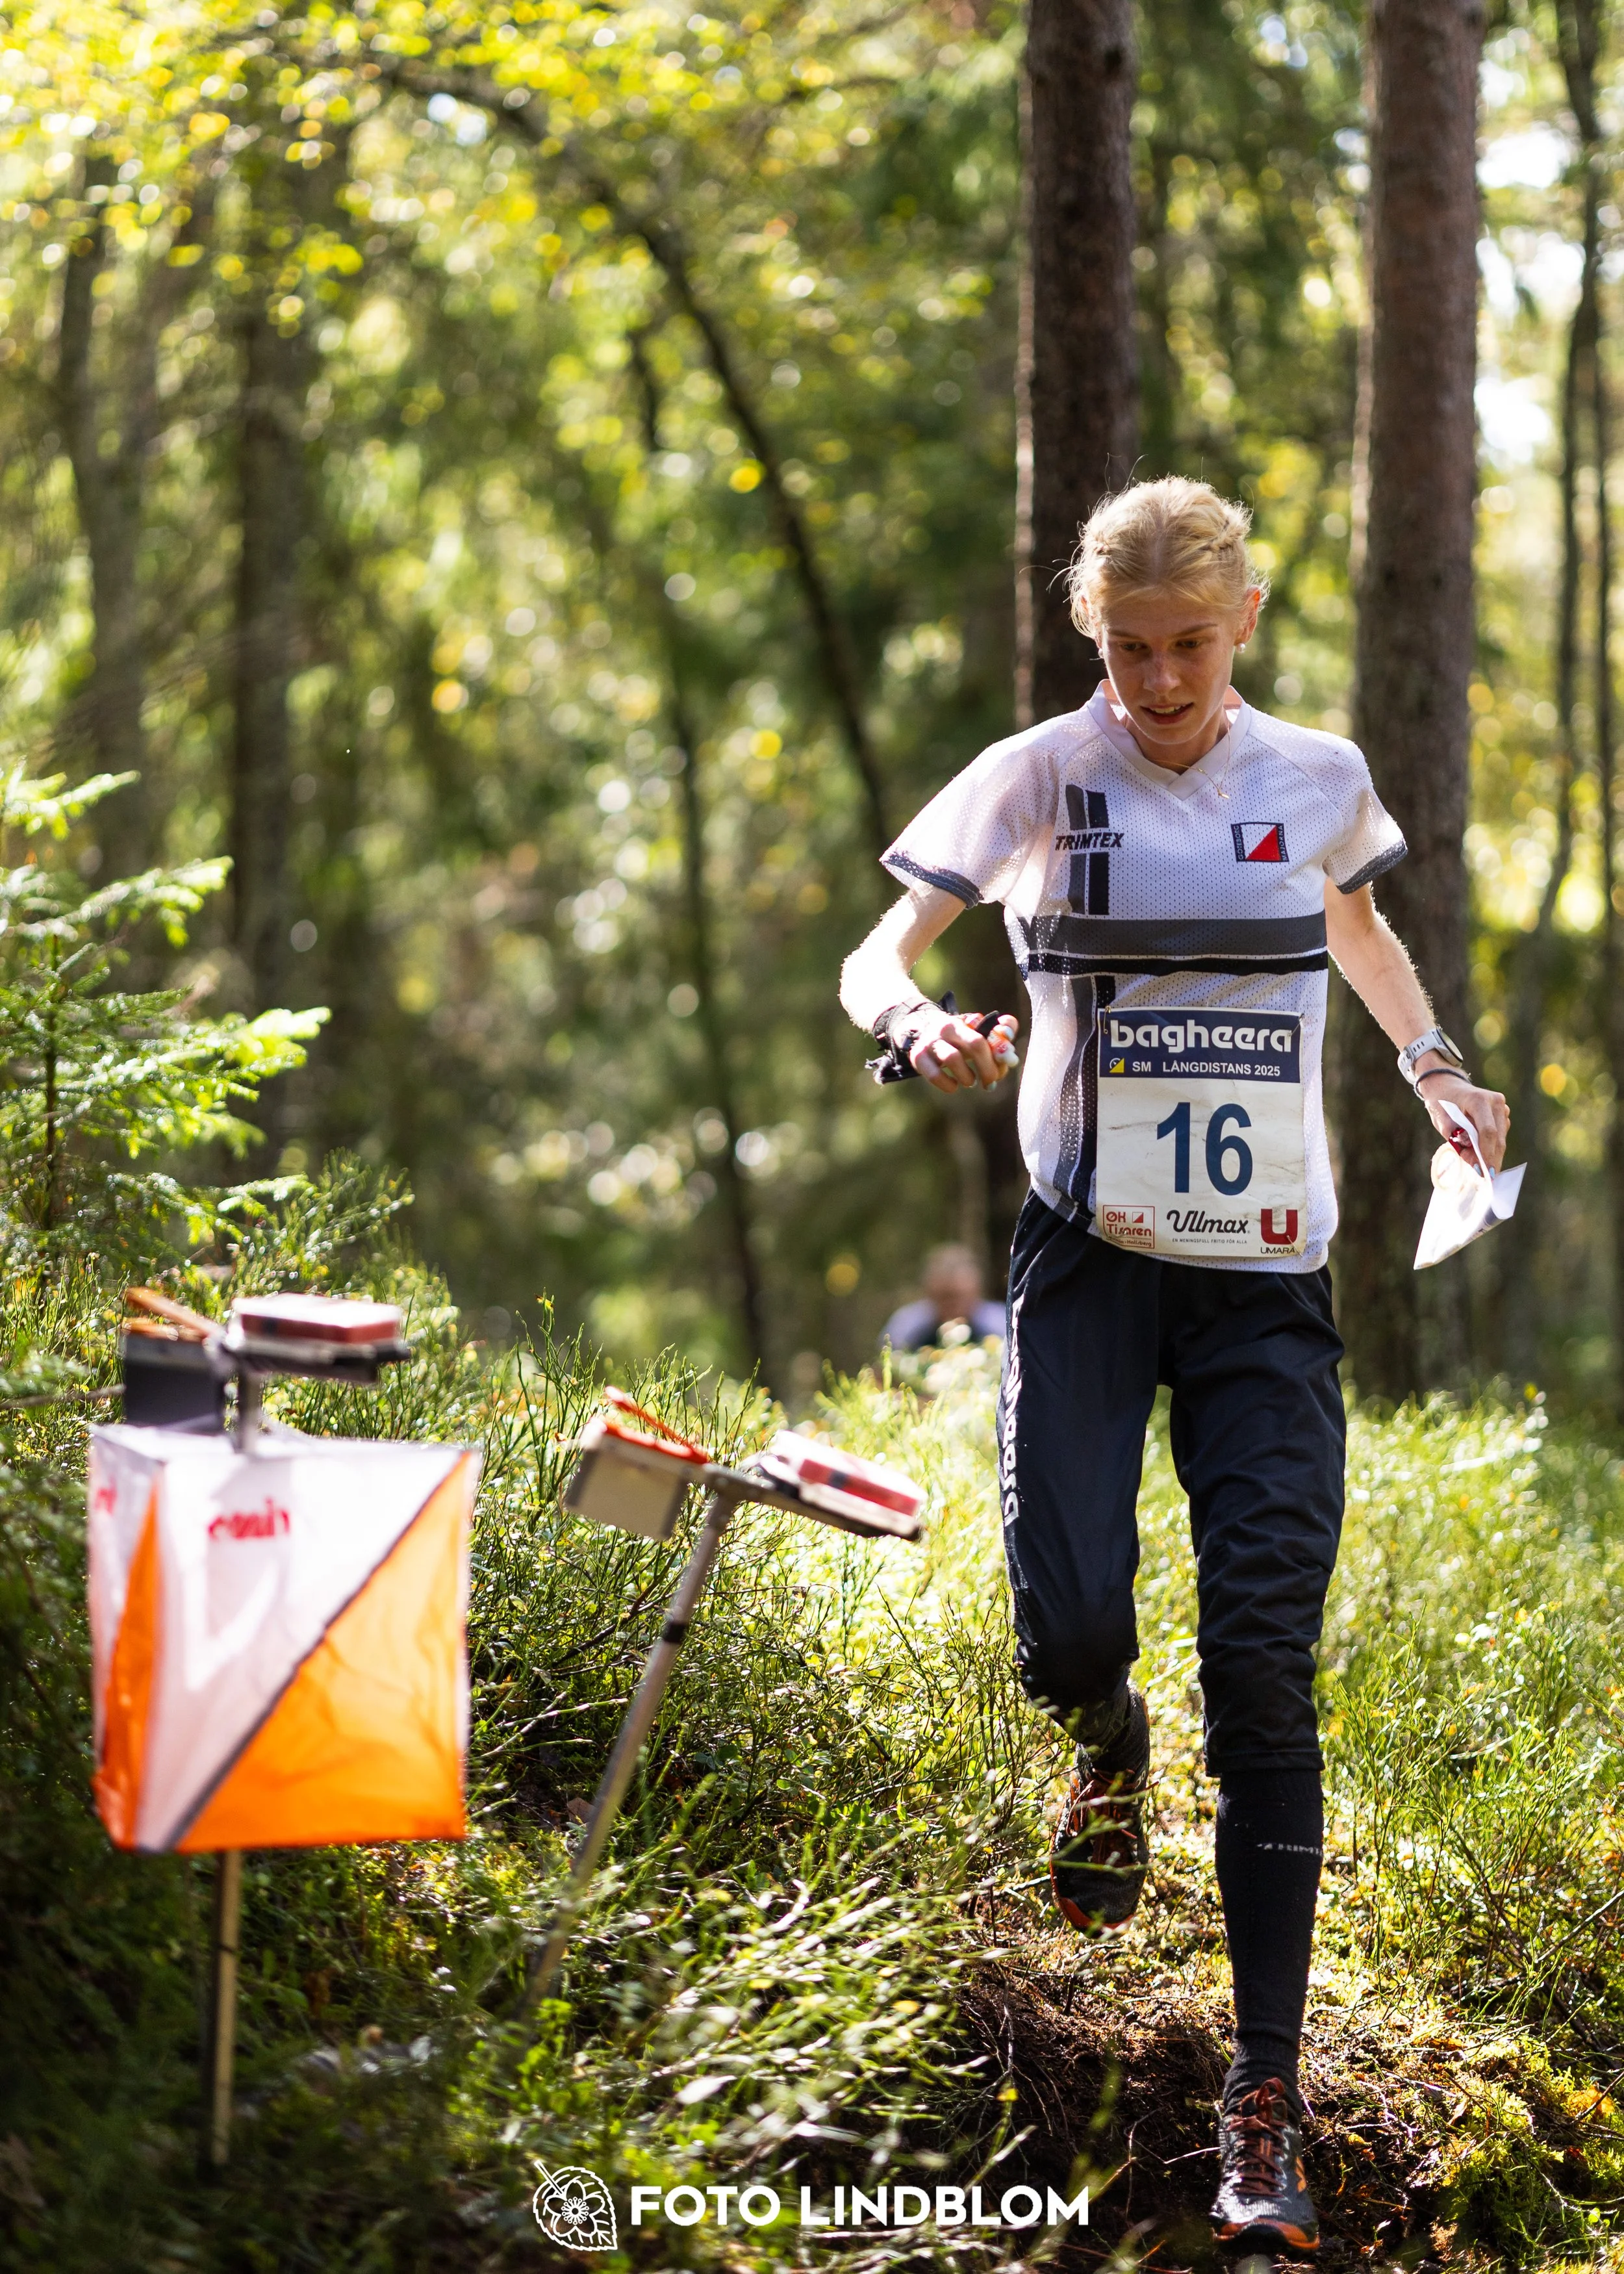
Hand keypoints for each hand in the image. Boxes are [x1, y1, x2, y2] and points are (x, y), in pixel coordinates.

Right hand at [906, 1007, 1020, 1092]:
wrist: (920, 1030)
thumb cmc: (957, 1037)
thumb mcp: (977, 1032)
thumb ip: (999, 1034)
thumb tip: (1009, 1042)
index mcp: (966, 1021)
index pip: (990, 1034)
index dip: (1002, 1050)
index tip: (1007, 1063)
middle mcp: (948, 1028)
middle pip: (976, 1044)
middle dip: (988, 1068)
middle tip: (991, 1081)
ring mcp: (931, 1042)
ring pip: (953, 1058)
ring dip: (967, 1076)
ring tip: (970, 1082)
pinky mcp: (918, 1057)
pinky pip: (934, 1074)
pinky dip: (947, 1084)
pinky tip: (954, 1086)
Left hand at [1419, 1066, 1508, 1171]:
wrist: (1446, 1085)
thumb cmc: (1442, 1104)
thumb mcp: (1444, 1125)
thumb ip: (1460, 1144)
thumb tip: (1476, 1165)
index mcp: (1478, 1100)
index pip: (1487, 1132)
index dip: (1486, 1154)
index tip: (1485, 1173)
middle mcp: (1495, 1101)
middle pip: (1498, 1137)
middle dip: (1493, 1159)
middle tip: (1488, 1179)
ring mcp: (1502, 1105)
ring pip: (1501, 1137)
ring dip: (1493, 1153)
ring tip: (1484, 1169)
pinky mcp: (1503, 1111)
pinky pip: (1500, 1133)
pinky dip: (1492, 1145)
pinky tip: (1483, 1154)